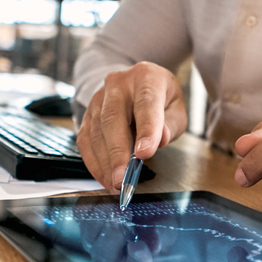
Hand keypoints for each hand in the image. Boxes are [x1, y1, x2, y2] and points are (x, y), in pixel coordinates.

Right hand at [76, 62, 186, 191]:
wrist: (137, 85)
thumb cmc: (160, 99)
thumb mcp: (175, 109)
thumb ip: (170, 125)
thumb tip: (159, 139)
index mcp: (146, 77)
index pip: (146, 103)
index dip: (146, 129)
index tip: (145, 154)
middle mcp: (118, 84)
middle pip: (113, 119)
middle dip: (118, 153)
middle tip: (122, 178)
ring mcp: (98, 98)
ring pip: (96, 132)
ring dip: (104, 162)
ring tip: (115, 184)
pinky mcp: (87, 114)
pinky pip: (85, 140)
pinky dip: (94, 163)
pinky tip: (104, 177)